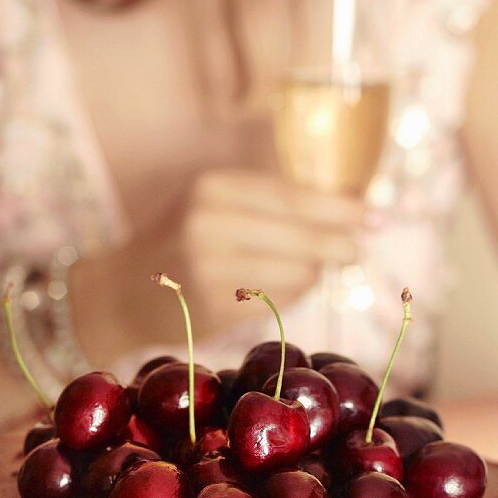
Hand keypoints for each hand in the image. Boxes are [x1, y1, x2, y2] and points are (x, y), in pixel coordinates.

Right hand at [180, 168, 363, 328]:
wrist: (123, 293)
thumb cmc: (178, 243)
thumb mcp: (210, 203)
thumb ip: (266, 201)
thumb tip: (346, 204)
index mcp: (212, 188)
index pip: (292, 196)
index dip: (339, 208)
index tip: (374, 214)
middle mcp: (208, 224)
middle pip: (299, 234)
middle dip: (340, 243)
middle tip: (361, 249)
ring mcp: (209, 269)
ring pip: (293, 271)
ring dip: (314, 273)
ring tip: (317, 270)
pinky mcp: (213, 309)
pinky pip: (276, 300)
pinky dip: (293, 294)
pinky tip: (291, 288)